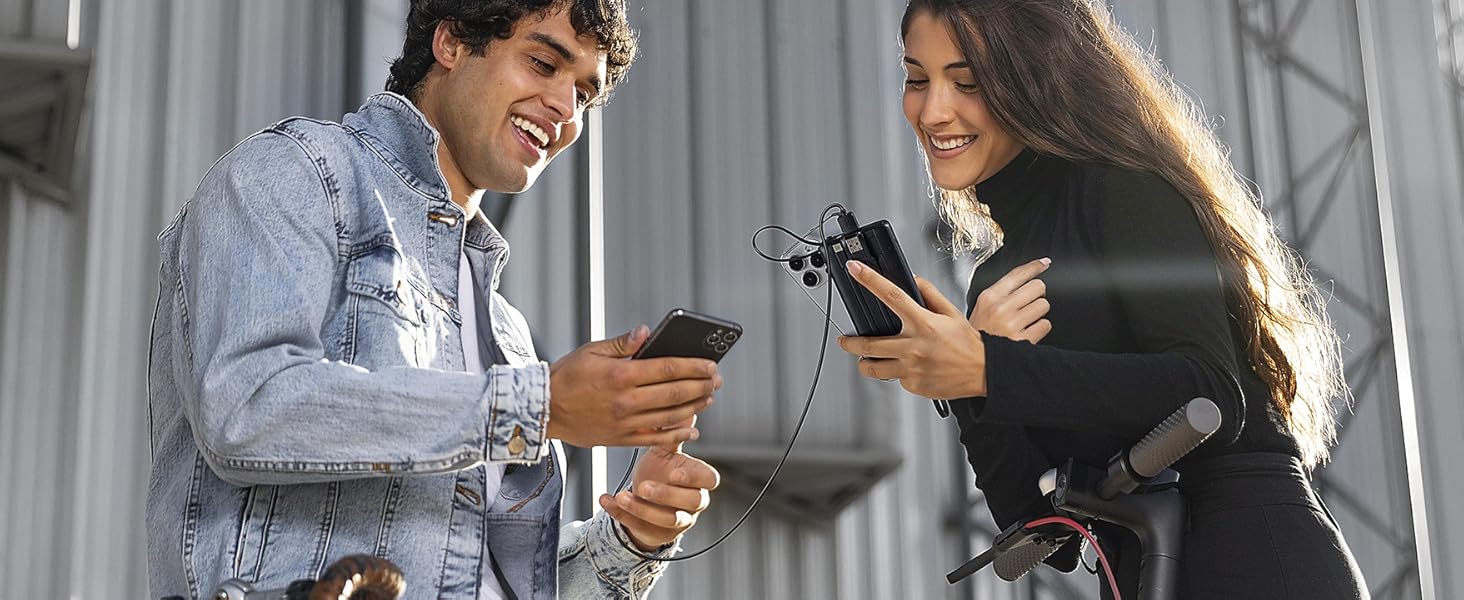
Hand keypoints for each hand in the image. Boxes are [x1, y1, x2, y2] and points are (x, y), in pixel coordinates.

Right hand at [548, 326, 721, 447]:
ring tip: (708, 398)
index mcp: (620, 375)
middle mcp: (626, 400)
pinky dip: (677, 434)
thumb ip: (623, 343)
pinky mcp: (621, 438)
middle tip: (716, 381)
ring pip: (670, 416)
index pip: (668, 368)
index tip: (710, 364)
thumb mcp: (592, 351)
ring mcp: (625, 422)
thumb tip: (647, 332)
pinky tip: (692, 428)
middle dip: (701, 385)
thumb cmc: (567, 376)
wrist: (544, 410)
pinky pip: (656, 439)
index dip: (693, 366)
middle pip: (675, 393)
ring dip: (694, 407)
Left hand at [599, 440, 720, 550]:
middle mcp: (694, 502)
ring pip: (667, 519)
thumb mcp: (666, 453)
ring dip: (643, 508)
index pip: (710, 480)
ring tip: (622, 495)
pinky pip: (639, 526)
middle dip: (667, 495)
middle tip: (644, 486)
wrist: (646, 500)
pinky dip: (621, 515)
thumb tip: (685, 409)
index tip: (674, 473)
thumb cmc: (661, 472)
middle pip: (692, 501)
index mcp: (700, 480)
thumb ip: (673, 434)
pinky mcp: (657, 533)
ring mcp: (678, 521)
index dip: (695, 478)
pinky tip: (605, 500)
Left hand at [835, 261, 987, 398]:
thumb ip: (930, 294)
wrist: (984, 372)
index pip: (891, 295)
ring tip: (865, 360)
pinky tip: (906, 369)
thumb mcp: (952, 313)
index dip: (869, 280)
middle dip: (850, 342)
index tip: (855, 270)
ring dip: (865, 363)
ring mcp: (912, 368)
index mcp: (923, 323)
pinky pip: (896, 379)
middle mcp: (914, 346)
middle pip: (869, 344)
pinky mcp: (913, 385)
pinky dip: (896, 373)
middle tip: (845, 340)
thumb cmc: (969, 344)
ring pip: (874, 368)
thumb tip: (913, 280)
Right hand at [970, 257, 1051, 342]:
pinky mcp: (1023, 340)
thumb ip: (1000, 293)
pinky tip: (1028, 332)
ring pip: (1043, 305)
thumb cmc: (978, 335)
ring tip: (1025, 320)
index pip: (1018, 274)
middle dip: (1036, 295)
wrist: (974, 363)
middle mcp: (1001, 308)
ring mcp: (1012, 324)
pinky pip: (1045, 325)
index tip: (1045, 263)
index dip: (1035, 266)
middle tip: (1028, 304)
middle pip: (1037, 287)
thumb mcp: (980, 308)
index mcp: (989, 297)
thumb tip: (1026, 277)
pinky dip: (1040, 328)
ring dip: (1038, 312)